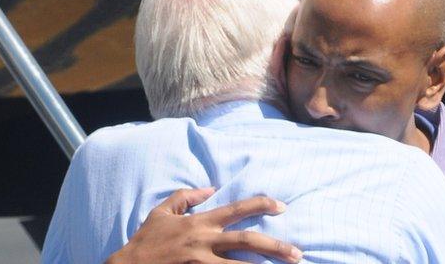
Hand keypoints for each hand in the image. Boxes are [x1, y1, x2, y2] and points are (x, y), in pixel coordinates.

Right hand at [105, 188, 302, 263]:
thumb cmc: (146, 241)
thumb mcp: (162, 212)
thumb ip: (186, 197)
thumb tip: (210, 188)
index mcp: (200, 223)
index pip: (237, 209)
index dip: (261, 205)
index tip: (281, 206)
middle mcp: (205, 242)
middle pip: (247, 242)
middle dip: (276, 247)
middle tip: (297, 254)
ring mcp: (201, 263)